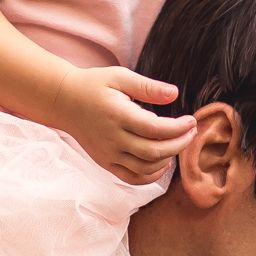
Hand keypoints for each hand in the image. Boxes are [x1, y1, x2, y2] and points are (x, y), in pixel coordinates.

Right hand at [58, 66, 195, 182]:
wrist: (64, 101)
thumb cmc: (94, 85)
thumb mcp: (120, 77)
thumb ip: (148, 87)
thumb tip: (174, 94)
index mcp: (118, 115)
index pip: (156, 128)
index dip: (179, 128)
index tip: (191, 121)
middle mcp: (113, 138)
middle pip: (154, 151)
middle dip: (180, 144)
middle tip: (191, 132)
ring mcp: (108, 154)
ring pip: (146, 168)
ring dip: (168, 158)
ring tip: (177, 143)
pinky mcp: (105, 163)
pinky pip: (131, 178)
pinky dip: (150, 176)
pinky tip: (162, 162)